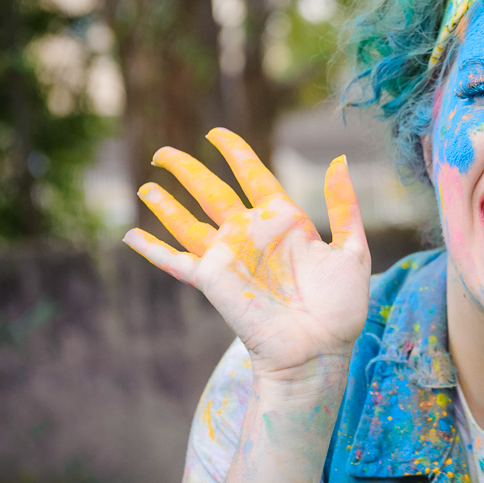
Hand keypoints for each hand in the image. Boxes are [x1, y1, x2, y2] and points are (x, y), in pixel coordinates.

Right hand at [123, 128, 370, 383]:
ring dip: (166, 205)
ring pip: (189, 222)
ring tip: (146, 185)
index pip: (254, 176)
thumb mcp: (352, 249)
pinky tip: (131, 235)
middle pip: (212, 192)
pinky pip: (175, 261)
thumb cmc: (340, 307)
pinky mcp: (212, 280)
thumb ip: (344, 206)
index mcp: (286, 222)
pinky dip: (153, 248)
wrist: (319, 349)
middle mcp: (252, 235)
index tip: (216, 134)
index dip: (236, 153)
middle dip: (188, 170)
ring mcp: (230, 256)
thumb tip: (339, 160)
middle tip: (164, 152)